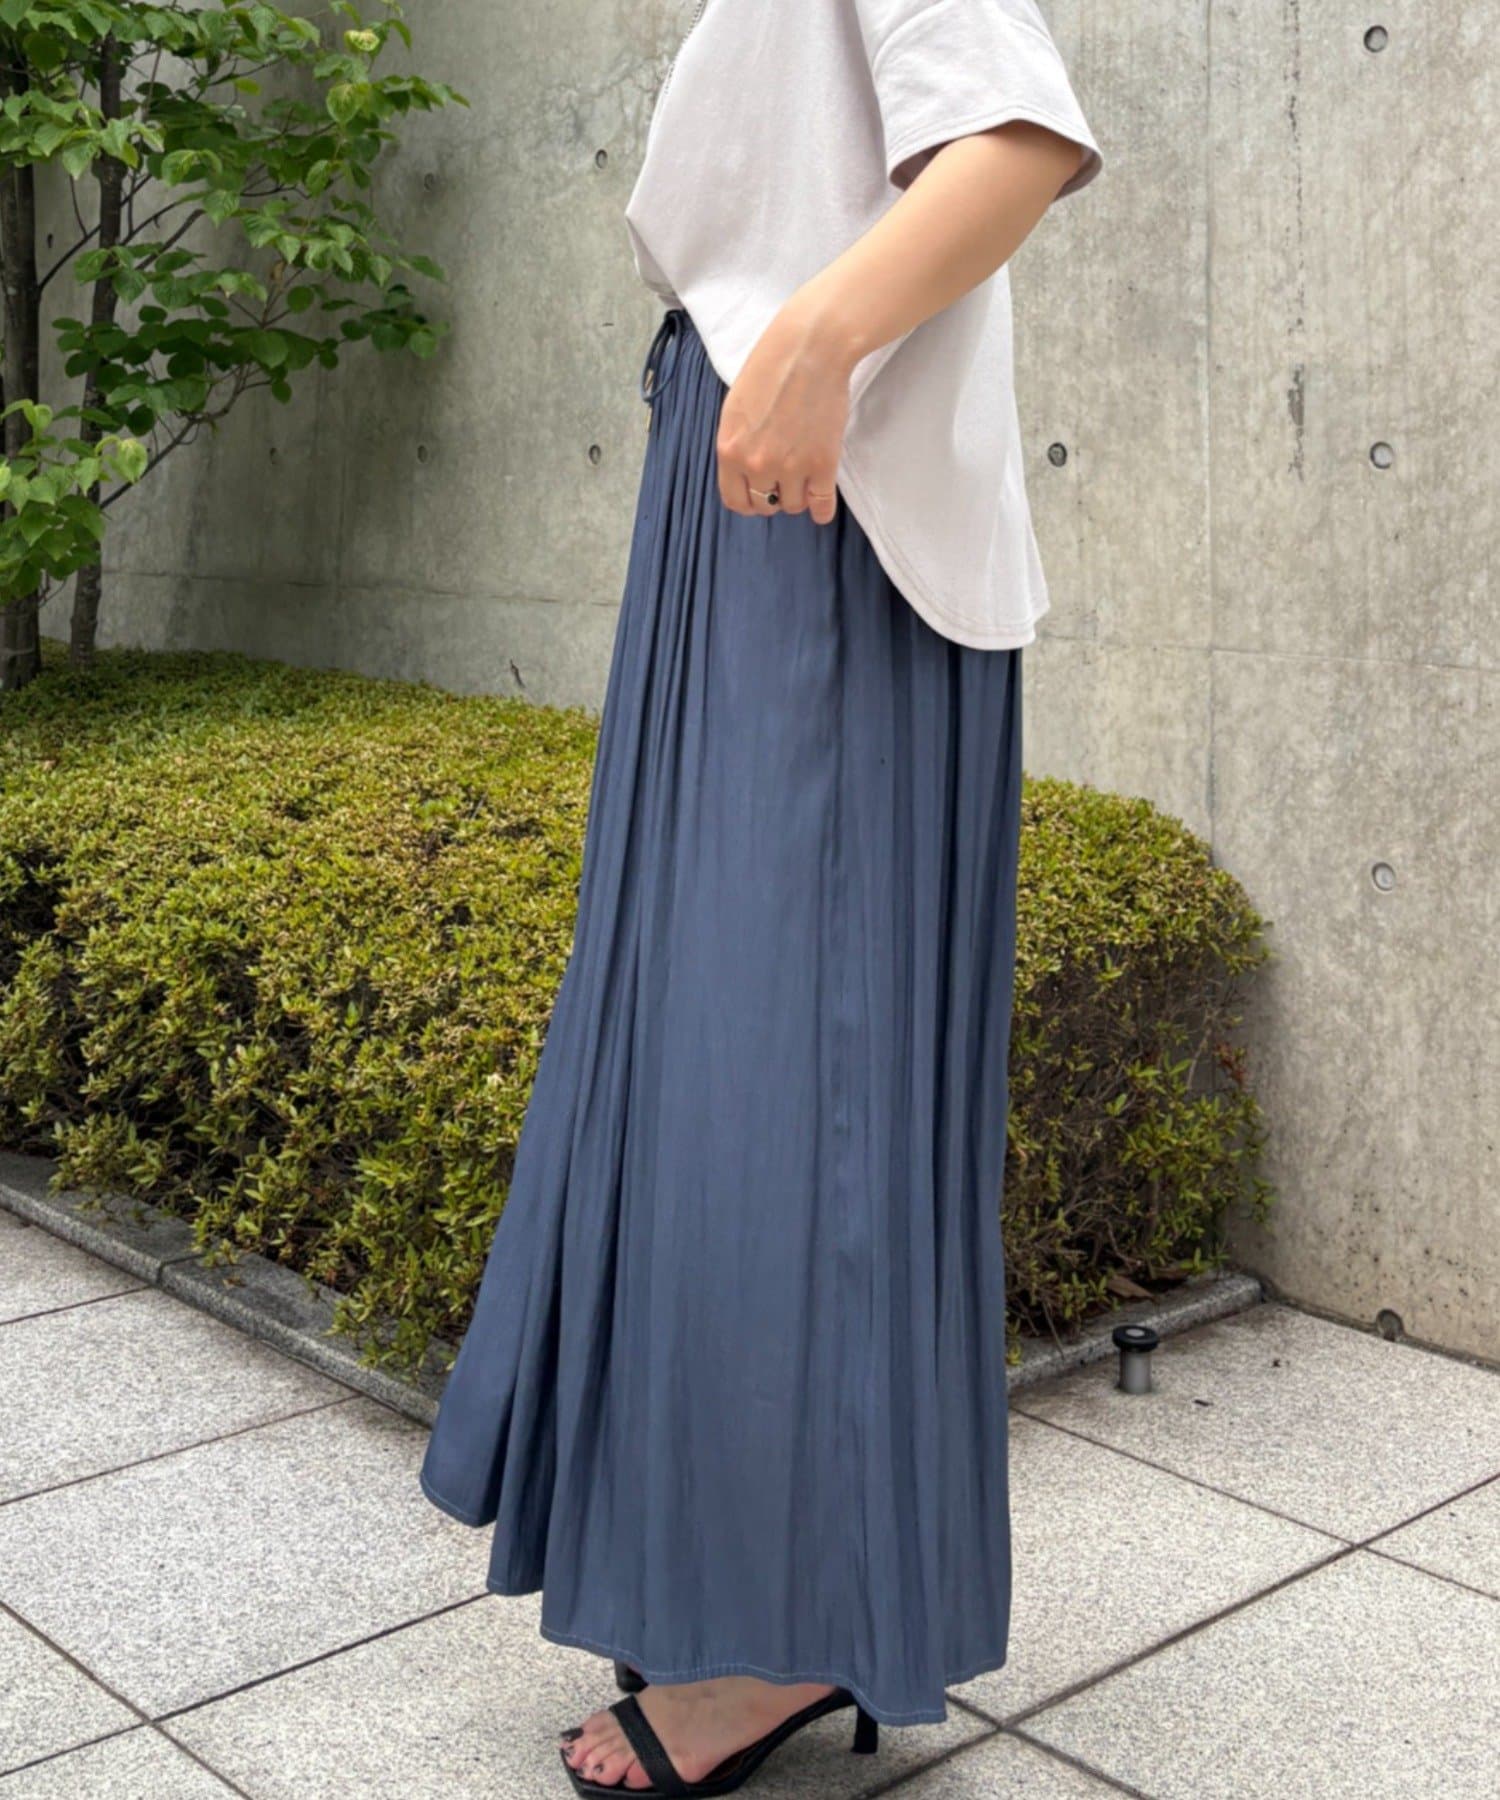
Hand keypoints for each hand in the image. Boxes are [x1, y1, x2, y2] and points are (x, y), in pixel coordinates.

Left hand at [715, 294, 854, 525]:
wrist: (810, 348)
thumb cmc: (771, 367)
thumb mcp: (736, 408)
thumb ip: (737, 445)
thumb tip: (745, 474)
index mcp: (730, 450)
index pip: (734, 500)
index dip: (748, 501)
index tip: (758, 495)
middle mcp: (757, 465)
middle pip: (765, 505)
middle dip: (774, 496)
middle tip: (784, 478)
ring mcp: (791, 467)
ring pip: (793, 505)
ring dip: (798, 495)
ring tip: (804, 475)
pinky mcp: (822, 464)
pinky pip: (821, 505)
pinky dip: (822, 509)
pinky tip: (822, 504)